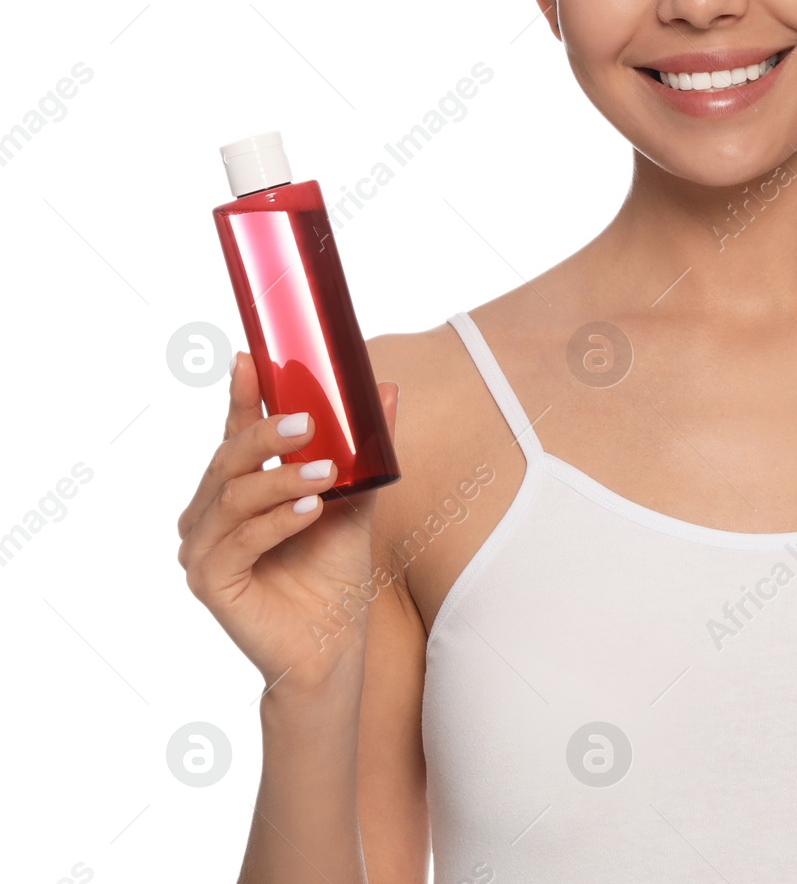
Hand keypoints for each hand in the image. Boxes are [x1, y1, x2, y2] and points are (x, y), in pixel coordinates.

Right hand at [176, 351, 400, 698]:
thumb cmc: (334, 572)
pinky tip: (308, 512)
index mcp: (238, 488)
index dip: (240, 396)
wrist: (332, 643)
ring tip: (325, 475)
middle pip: (229, 459)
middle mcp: (209, 514)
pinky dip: (275, 523)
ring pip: (232, 497)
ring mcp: (202, 549)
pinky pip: (237, 543)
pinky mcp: (209, 583)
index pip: (235, 433)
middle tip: (307, 421)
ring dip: (280, 481)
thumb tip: (387, 390)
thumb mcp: (355, 499)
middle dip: (265, 434)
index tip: (249, 359)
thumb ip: (364, 449)